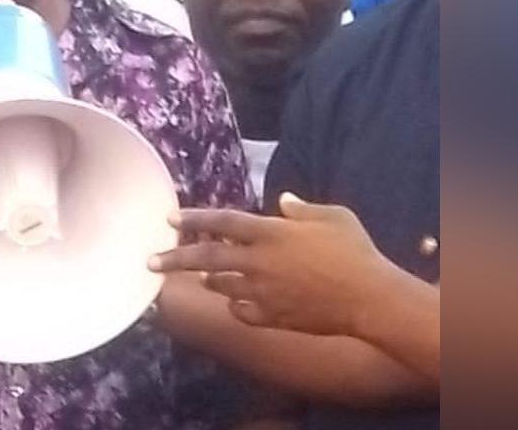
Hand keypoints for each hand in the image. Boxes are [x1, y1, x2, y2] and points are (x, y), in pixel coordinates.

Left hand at [148, 193, 404, 336]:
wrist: (368, 299)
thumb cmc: (354, 251)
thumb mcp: (332, 217)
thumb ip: (302, 209)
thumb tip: (283, 201)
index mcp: (270, 232)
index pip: (222, 222)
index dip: (194, 219)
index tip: (170, 219)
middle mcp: (258, 261)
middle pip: (206, 257)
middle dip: (174, 258)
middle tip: (149, 261)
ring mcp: (262, 291)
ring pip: (221, 285)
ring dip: (210, 279)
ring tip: (202, 277)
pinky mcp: (271, 316)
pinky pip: (241, 310)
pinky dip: (236, 304)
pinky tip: (238, 301)